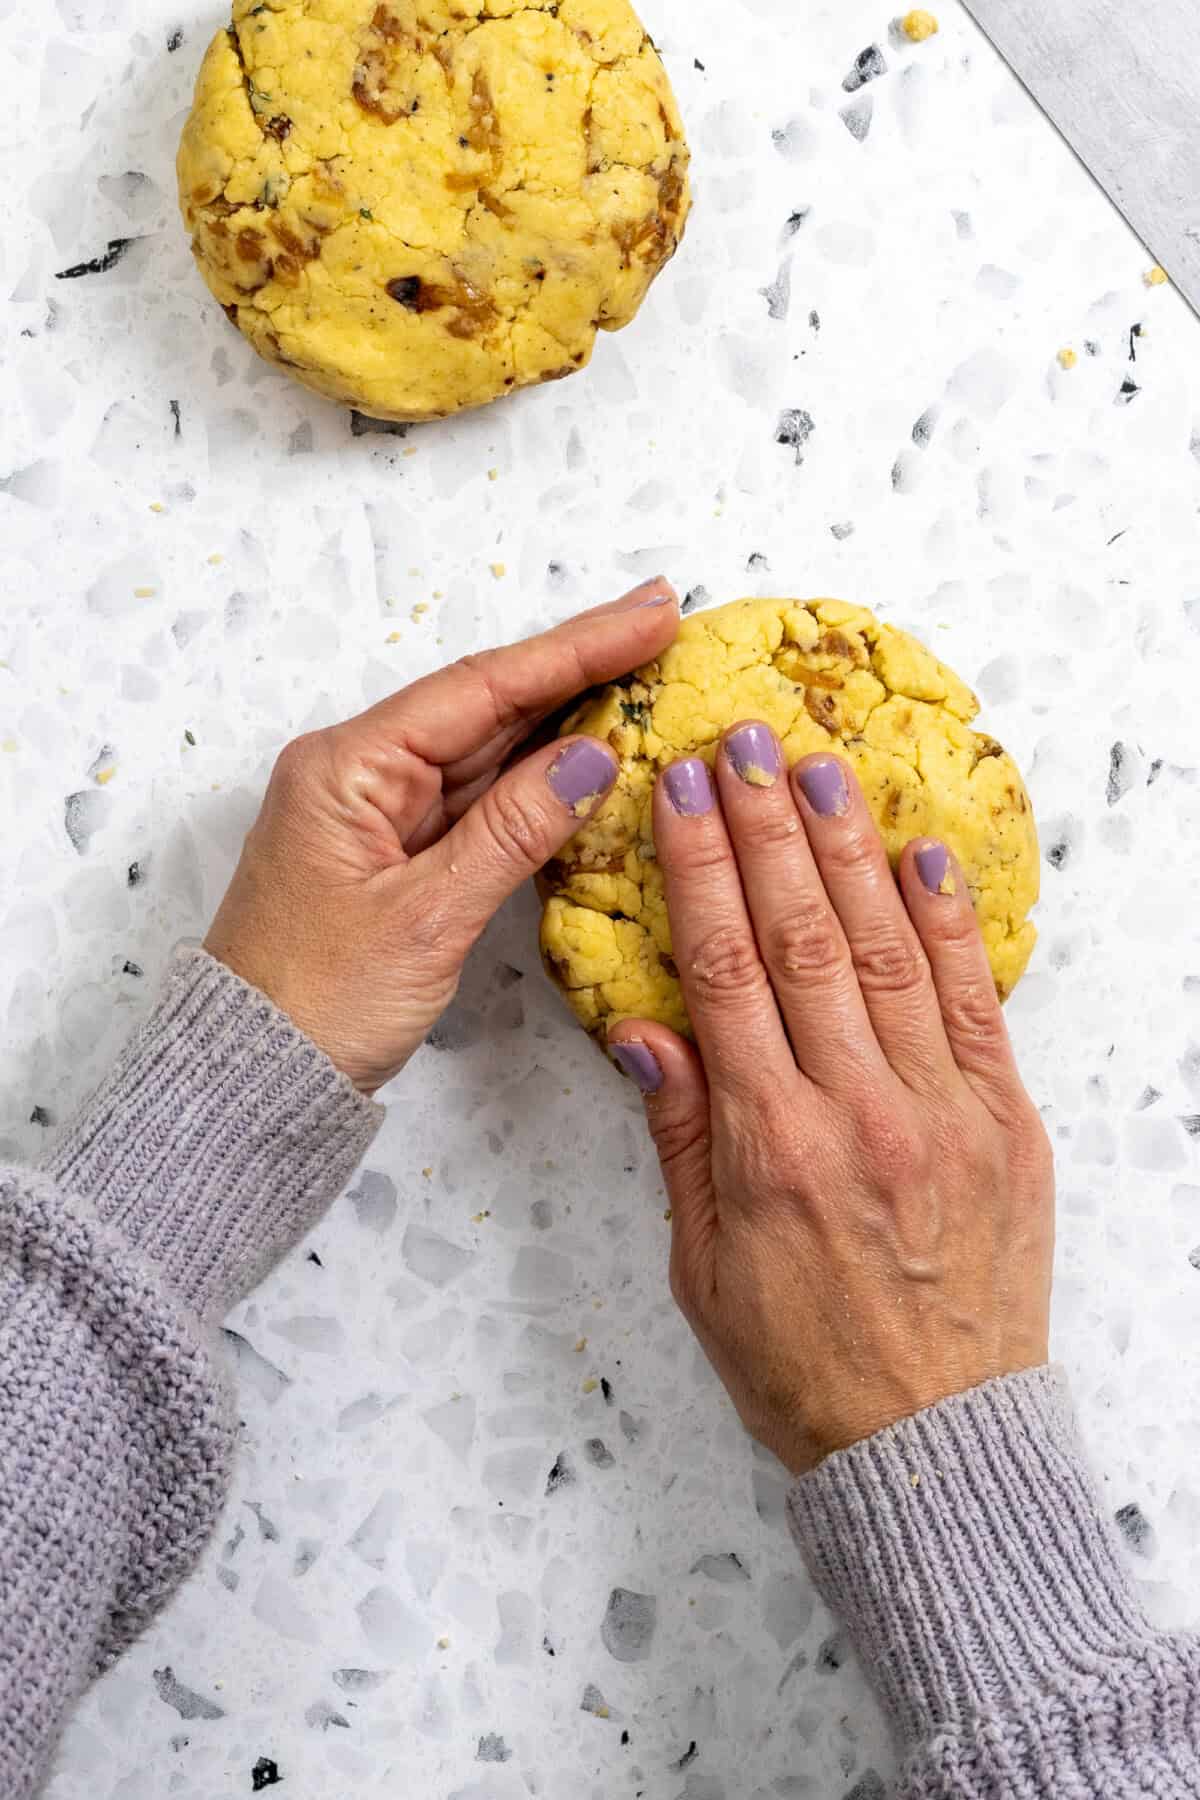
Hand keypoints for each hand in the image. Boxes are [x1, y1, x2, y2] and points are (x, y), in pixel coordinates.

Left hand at [205, 580, 678, 1091]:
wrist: (256, 1074)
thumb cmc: (319, 1002)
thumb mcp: (427, 918)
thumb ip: (513, 830)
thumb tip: (594, 756)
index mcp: (348, 766)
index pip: (480, 687)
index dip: (574, 649)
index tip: (650, 614)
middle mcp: (360, 770)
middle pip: (486, 704)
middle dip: (577, 666)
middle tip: (664, 623)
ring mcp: (379, 809)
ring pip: (487, 749)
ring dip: (565, 717)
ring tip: (646, 673)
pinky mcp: (396, 850)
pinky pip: (478, 798)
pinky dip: (536, 780)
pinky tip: (591, 754)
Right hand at [608, 725, 1053, 1474]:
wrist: (933, 1445)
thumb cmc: (803, 1366)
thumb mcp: (703, 1266)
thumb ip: (680, 1135)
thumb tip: (645, 1028)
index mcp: (770, 1148)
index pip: (724, 971)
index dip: (699, 870)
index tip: (680, 792)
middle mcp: (859, 1113)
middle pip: (801, 938)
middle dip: (766, 826)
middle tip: (742, 742)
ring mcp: (943, 1114)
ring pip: (886, 952)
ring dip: (849, 850)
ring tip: (819, 768)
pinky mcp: (1006, 1127)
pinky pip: (976, 1006)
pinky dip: (949, 926)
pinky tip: (922, 857)